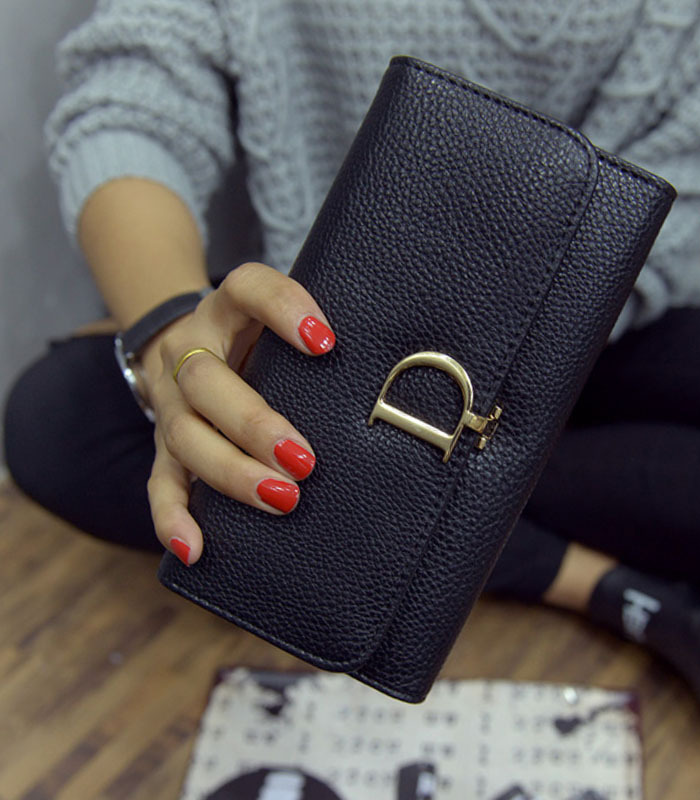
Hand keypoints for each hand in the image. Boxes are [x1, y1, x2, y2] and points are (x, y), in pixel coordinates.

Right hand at [139, 262, 335, 564]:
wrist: (189, 345)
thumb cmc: (258, 341)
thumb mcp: (281, 326)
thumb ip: (322, 341)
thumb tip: (402, 391)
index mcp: (227, 310)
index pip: (247, 289)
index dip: (281, 309)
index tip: (326, 343)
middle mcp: (191, 350)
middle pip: (207, 380)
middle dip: (254, 422)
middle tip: (304, 459)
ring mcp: (171, 400)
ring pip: (184, 434)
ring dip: (230, 471)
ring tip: (280, 499)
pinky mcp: (162, 446)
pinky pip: (159, 481)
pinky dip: (173, 516)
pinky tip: (194, 547)